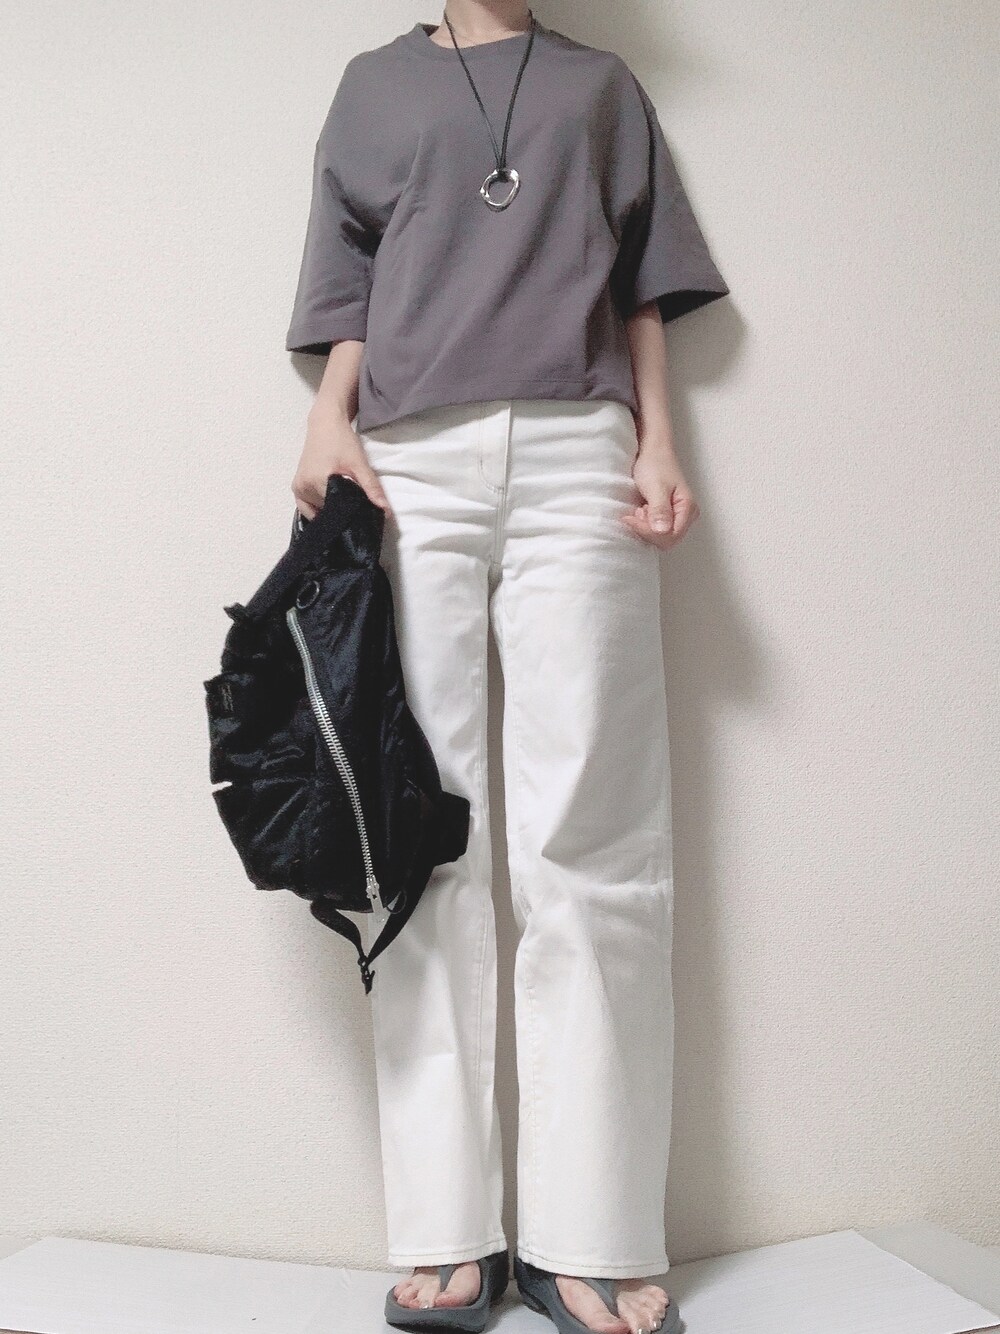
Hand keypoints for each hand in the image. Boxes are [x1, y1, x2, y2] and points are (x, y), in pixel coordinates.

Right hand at [291, 407, 393, 523]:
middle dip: (340, 514)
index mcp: (317, 483)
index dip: (349, 516)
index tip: (360, 518)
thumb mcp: (359, 464)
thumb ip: (371, 488)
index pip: (335, 512)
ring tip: (343, 505)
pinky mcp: (296, 486)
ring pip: (317, 510)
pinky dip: (318, 508)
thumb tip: (386, 511)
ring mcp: (297, 488)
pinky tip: (329, 505)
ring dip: (329, 511)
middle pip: (326, 511)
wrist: (325, 424)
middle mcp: (303, 488)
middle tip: (354, 510)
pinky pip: (307, 506)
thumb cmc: (342, 441)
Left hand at [620, 446, 699, 549]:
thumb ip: (660, 510)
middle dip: (647, 529)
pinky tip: (641, 510)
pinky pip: (655, 530)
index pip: (670, 536)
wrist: (651, 452)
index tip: (633, 517)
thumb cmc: (655, 464)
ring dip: (645, 527)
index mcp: (688, 509)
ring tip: (641, 507)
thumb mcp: (656, 487)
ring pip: (659, 537)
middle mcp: (686, 516)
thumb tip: (662, 531)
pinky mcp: (667, 516)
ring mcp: (677, 517)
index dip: (649, 531)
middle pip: (666, 540)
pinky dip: (644, 524)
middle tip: (638, 510)